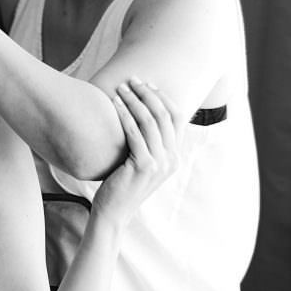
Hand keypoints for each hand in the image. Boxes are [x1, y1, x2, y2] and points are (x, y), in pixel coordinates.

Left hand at [91, 78, 183, 225]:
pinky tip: (113, 104)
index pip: (177, 117)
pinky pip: (134, 134)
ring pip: (150, 122)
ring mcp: (159, 164)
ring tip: (119, 88)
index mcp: (174, 155)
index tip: (146, 84)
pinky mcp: (143, 166)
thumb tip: (140, 112)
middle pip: (164, 115)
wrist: (114, 211)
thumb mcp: (141, 160)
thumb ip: (147, 142)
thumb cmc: (122, 181)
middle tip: (131, 79)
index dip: (163, 97)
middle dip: (147, 93)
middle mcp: (172, 159)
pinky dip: (124, 115)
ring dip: (134, 100)